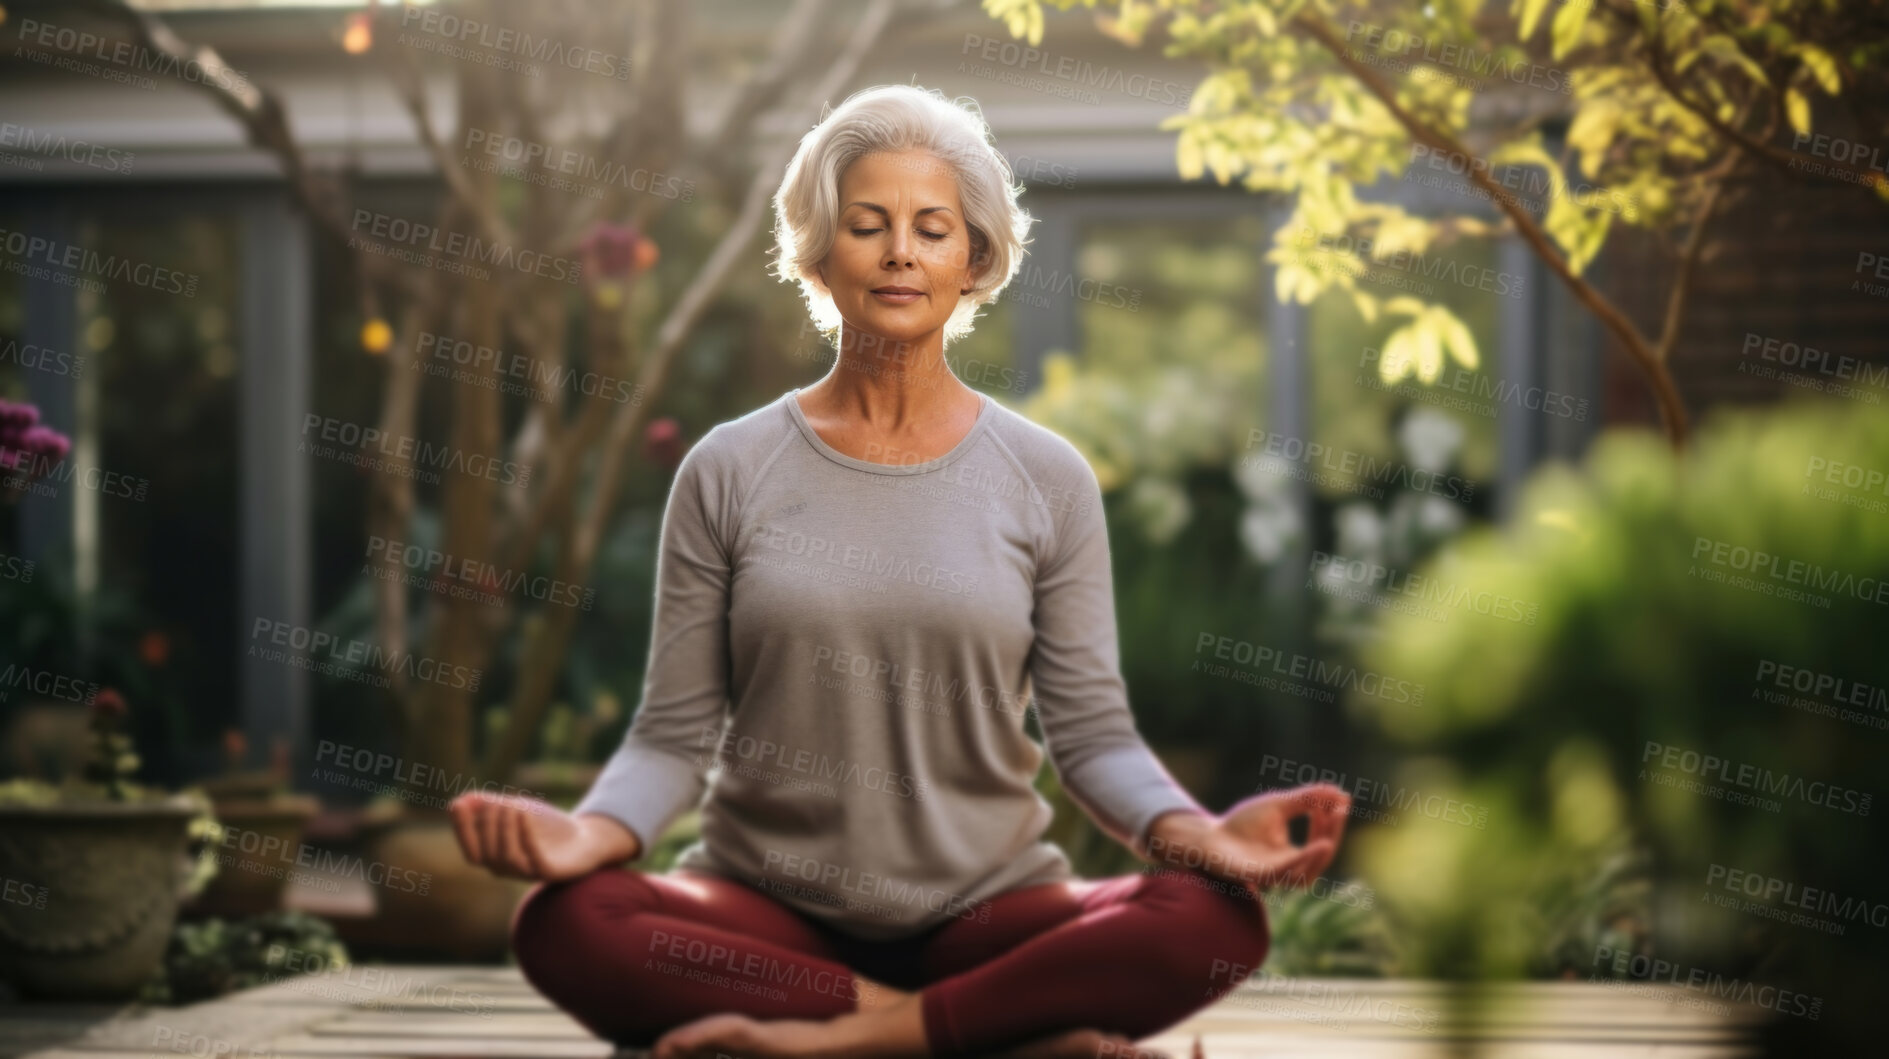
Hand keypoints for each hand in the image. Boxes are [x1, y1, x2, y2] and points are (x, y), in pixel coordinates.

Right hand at [447, 791, 639, 881]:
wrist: (585, 838)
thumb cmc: (545, 826)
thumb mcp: (515, 811)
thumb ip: (488, 806)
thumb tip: (459, 803)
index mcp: (496, 859)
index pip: (471, 852)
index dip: (462, 831)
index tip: (458, 805)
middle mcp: (509, 870)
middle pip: (487, 854)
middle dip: (486, 826)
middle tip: (493, 802)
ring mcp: (530, 873)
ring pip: (507, 858)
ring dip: (504, 830)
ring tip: (509, 805)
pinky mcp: (551, 872)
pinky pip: (534, 859)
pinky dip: (525, 835)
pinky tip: (524, 813)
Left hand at [1149, 782, 1350, 895]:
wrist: (1209, 835)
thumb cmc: (1242, 824)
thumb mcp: (1278, 805)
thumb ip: (1306, 800)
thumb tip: (1338, 792)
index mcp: (1295, 856)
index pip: (1322, 841)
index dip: (1332, 822)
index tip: (1340, 801)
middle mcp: (1289, 870)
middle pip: (1320, 859)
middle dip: (1332, 834)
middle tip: (1339, 810)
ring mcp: (1274, 875)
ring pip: (1307, 873)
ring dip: (1321, 853)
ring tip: (1330, 831)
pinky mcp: (1258, 876)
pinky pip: (1284, 874)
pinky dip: (1301, 860)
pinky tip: (1314, 845)